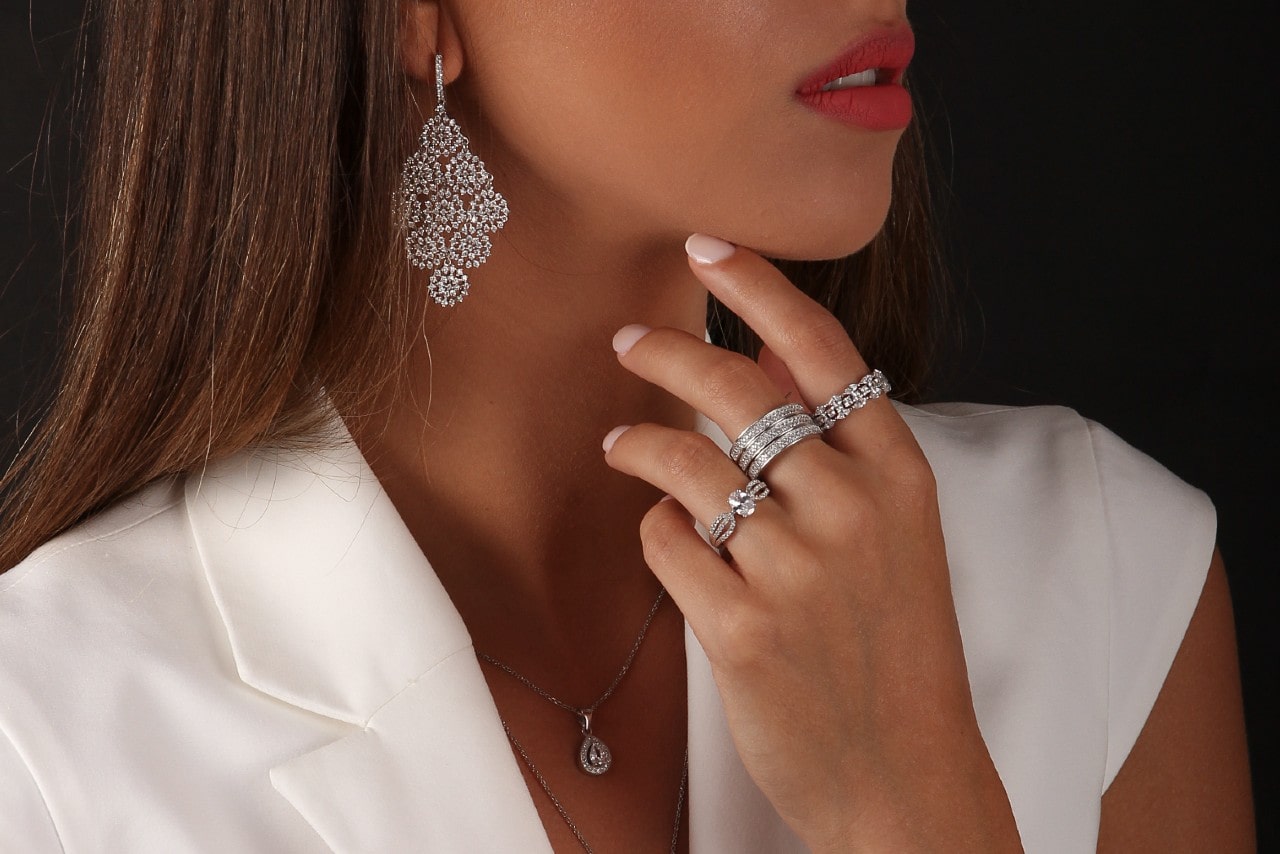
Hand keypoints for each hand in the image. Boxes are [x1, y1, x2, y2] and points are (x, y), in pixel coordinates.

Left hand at [602, 234, 1021, 851]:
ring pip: (687, 463)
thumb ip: (843, 454)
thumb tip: (771, 370)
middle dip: (669, 352)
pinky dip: (656, 530)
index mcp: (899, 475)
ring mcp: (797, 569)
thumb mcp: (901, 538)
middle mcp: (852, 508)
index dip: (757, 287)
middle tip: (627, 339)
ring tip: (618, 440)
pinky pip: (667, 543)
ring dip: (640, 441)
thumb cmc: (896, 649)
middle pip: (738, 393)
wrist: (907, 776)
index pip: (821, 350)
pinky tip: (664, 537)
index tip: (706, 248)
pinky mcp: (742, 628)